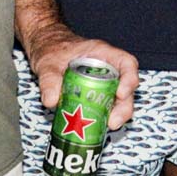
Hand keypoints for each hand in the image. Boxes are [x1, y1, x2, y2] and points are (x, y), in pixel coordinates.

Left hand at [23, 25, 139, 129]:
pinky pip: (106, 105)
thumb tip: (52, 101)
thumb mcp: (47, 64)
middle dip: (124, 106)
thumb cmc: (51, 49)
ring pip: (119, 99)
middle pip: (126, 87)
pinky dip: (104, 116)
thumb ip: (49, 81)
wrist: (46, 50)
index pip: (126, 62)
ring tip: (106, 126)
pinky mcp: (96, 94)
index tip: (121, 94)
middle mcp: (107, 68)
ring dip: (117, 114)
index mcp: (101, 53)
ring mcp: (103, 81)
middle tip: (113, 121)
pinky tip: (96, 126)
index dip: (130, 79)